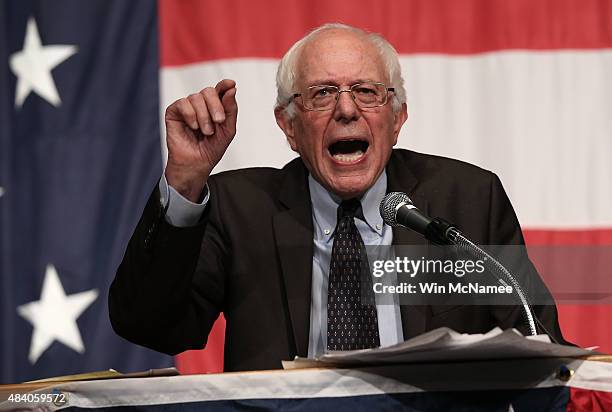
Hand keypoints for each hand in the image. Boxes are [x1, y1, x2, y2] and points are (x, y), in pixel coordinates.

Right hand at [164, 79, 237, 201]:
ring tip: (206, 131)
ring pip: (196, 97)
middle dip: (216, 106)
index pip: (220, 89)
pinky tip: (193, 126)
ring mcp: (187, 107)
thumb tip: (231, 89)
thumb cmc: (211, 149)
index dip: (224, 85)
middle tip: (219, 121)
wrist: (196, 164)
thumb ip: (230, 109)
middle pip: (209, 91)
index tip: (230, 84)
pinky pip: (183, 103)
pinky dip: (191, 115)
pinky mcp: (174, 112)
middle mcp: (201, 104)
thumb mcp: (228, 130)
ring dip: (204, 116)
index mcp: (215, 107)